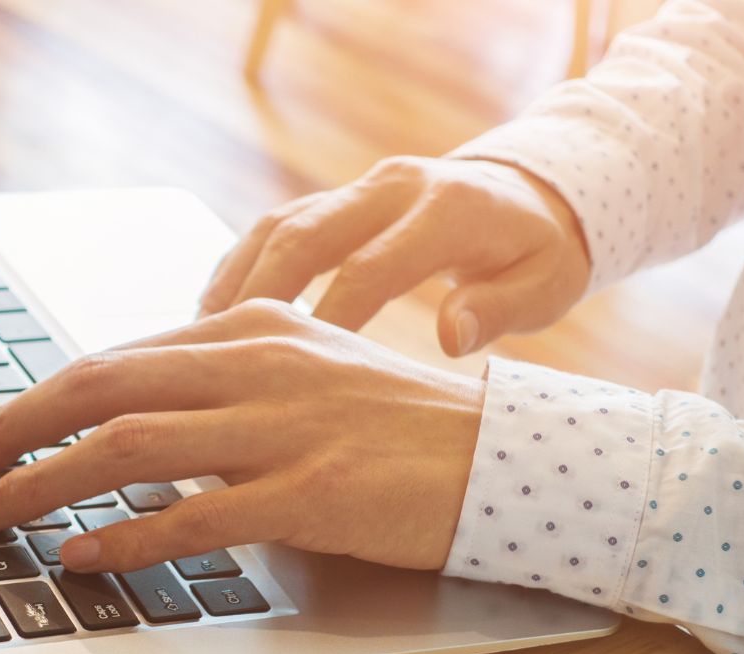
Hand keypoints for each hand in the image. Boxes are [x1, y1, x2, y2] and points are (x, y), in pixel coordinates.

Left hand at [0, 300, 485, 573]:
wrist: (500, 455)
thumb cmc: (391, 421)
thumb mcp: (295, 373)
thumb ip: (212, 384)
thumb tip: (121, 417)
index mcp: (246, 326)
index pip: (108, 358)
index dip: (30, 402)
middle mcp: (256, 363)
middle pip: (99, 387)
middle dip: (9, 432)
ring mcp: (284, 427)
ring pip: (131, 446)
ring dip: (45, 484)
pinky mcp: (313, 492)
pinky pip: (198, 515)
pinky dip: (131, 538)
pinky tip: (84, 556)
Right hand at [199, 157, 589, 356]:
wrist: (530, 190)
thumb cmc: (537, 251)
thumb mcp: (545, 283)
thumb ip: (501, 308)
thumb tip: (449, 337)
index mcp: (446, 209)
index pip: (371, 267)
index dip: (330, 319)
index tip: (295, 376)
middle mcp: (392, 187)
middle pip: (304, 236)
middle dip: (256, 297)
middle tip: (217, 355)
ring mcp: (359, 188)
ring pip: (278, 226)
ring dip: (235, 280)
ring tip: (198, 337)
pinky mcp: (336, 198)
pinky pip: (275, 226)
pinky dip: (240, 266)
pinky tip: (213, 312)